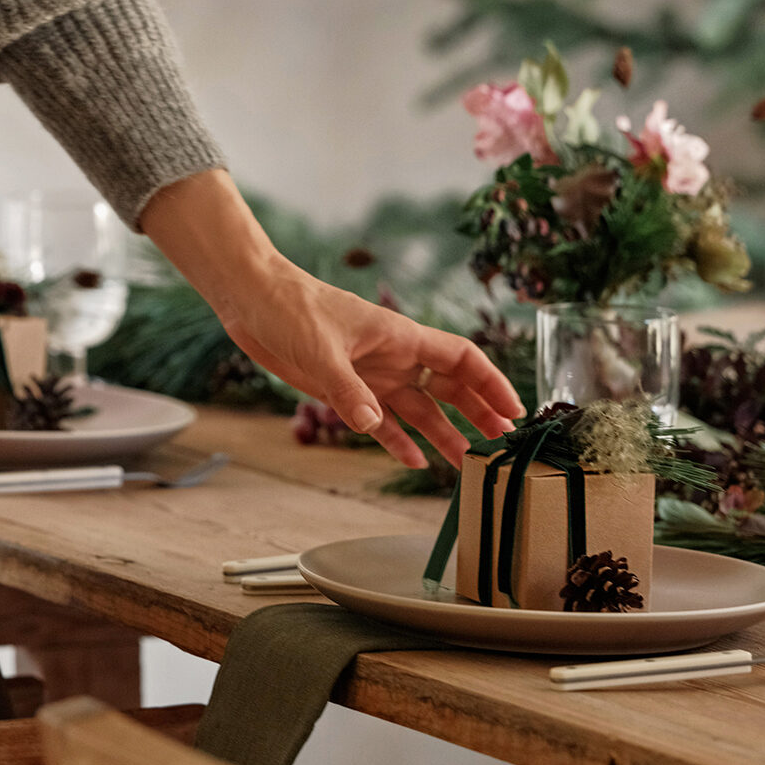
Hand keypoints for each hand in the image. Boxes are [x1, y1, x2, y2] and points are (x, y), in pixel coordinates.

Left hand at [140, 166, 522, 468]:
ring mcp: (369, 373)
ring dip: (442, 435)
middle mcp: (392, 356)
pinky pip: (380, 419)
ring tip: (466, 466)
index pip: (461, 359)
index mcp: (399, 336)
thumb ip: (347, 389)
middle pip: (448, 388)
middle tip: (502, 447)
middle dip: (477, 414)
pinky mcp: (343, 387)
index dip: (491, 383)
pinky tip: (414, 462)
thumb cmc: (289, 306)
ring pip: (418, 409)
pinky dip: (397, 441)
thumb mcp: (319, 348)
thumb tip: (373, 425)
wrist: (250, 298)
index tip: (514, 410)